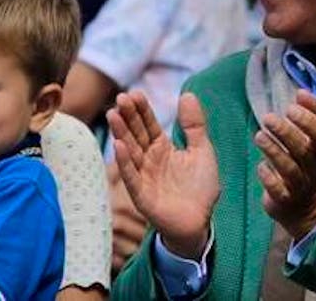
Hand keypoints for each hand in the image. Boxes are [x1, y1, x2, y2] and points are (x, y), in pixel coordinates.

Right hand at [106, 91, 218, 259]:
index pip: (148, 124)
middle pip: (136, 133)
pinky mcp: (141, 195)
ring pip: (129, 151)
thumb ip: (194, 125)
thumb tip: (187, 94)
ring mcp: (143, 176)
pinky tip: (118, 146)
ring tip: (113, 115)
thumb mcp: (202, 151)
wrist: (200, 222)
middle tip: (121, 98)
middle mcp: (148, 159)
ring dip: (120, 133)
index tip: (135, 93)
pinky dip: (125, 162)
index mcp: (162, 147)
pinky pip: (131, 176)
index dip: (142, 109)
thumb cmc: (200, 188)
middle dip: (128, 116)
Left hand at [253, 91, 315, 240]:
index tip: (290, 107)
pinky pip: (278, 190)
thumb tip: (302, 91)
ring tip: (259, 135)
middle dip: (287, 133)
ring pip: (290, 169)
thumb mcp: (310, 141)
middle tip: (268, 117)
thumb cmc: (303, 164)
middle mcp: (311, 167)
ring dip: (275, 151)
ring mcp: (299, 184)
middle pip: (304, 150)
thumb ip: (309, 115)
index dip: (309, 121)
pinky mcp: (284, 199)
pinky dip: (269, 177)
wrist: (304, 207)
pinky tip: (260, 166)